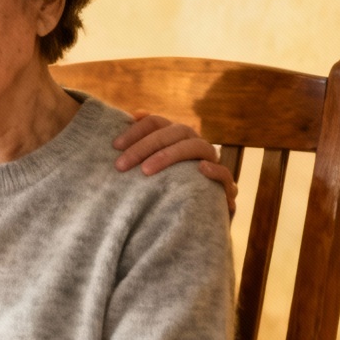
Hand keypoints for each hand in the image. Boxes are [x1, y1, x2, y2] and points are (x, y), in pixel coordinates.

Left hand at [113, 111, 236, 214]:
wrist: (187, 225)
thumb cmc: (160, 192)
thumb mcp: (144, 171)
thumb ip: (137, 148)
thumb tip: (135, 114)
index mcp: (175, 138)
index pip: (157, 123)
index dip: (136, 130)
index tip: (115, 146)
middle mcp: (194, 145)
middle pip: (174, 131)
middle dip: (145, 146)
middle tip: (121, 165)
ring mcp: (212, 164)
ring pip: (197, 147)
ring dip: (170, 155)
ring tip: (146, 170)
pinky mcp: (224, 189)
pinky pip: (224, 174)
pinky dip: (214, 170)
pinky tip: (200, 169)